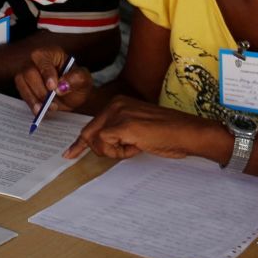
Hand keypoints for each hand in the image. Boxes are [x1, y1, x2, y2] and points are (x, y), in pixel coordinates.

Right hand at [12, 45, 91, 112]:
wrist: (73, 96)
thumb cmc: (78, 84)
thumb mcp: (84, 81)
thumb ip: (76, 79)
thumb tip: (61, 86)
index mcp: (52, 53)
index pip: (43, 59)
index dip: (46, 73)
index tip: (52, 87)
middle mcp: (36, 60)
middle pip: (29, 71)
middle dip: (39, 89)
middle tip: (50, 102)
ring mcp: (27, 71)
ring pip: (22, 82)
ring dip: (33, 98)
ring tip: (46, 108)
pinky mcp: (24, 84)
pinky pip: (22, 93)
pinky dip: (30, 103)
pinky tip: (40, 110)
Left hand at [64, 96, 214, 159]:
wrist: (187, 133)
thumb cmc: (167, 134)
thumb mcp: (137, 130)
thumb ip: (117, 133)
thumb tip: (97, 145)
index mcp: (119, 103)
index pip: (92, 125)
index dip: (81, 143)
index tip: (69, 154)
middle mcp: (116, 104)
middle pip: (89, 134)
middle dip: (101, 150)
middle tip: (123, 152)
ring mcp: (119, 113)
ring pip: (97, 142)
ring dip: (115, 152)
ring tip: (137, 145)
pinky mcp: (124, 125)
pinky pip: (106, 145)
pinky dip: (120, 153)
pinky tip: (137, 146)